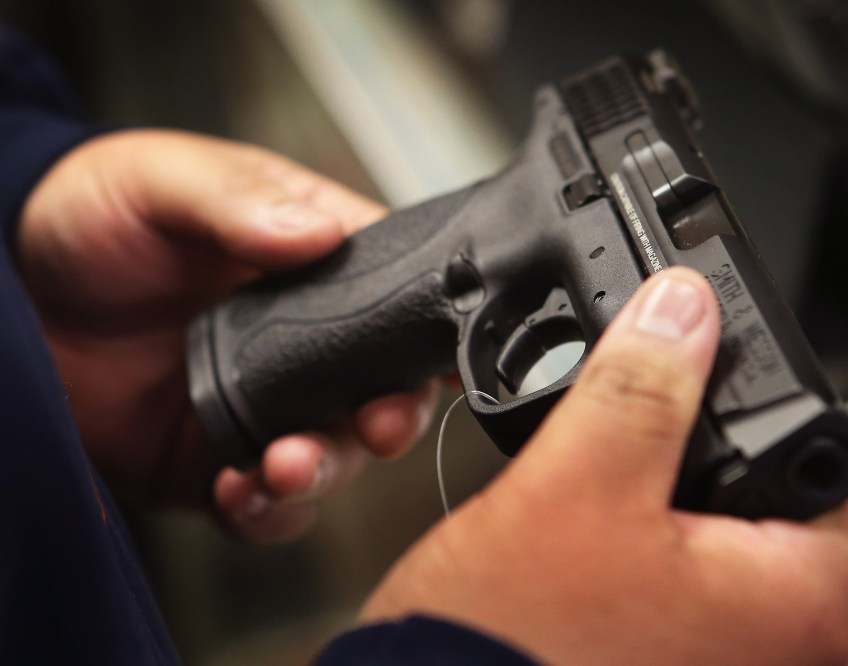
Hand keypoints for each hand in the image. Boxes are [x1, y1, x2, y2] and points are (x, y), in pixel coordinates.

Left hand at [16, 129, 437, 541]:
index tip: (441, 363)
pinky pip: (263, 502)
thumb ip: (238, 202)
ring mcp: (265, 405)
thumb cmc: (96, 212)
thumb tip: (316, 231)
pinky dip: (264, 510)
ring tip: (286, 465)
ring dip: (325, 471)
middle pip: (382, 389)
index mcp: (314, 264)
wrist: (9, 286)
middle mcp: (304, 342)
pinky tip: (237, 491)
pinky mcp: (217, 458)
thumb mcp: (166, 181)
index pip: (399, 296)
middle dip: (390, 417)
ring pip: (333, 456)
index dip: (428, 333)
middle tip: (377, 425)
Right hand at [362, 268, 847, 664]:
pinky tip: (601, 516)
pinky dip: (651, 536)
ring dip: (674, 491)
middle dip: (715, 447)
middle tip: (659, 413)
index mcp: (788, 607)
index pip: (838, 474)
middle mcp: (770, 650)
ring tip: (621, 462)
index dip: (782, 406)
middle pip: (775, 504)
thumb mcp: (577, 485)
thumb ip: (639, 389)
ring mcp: (716, 661)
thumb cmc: (509, 641)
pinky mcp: (663, 661)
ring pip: (721, 539)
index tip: (726, 375)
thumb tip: (682, 308)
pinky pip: (682, 578)